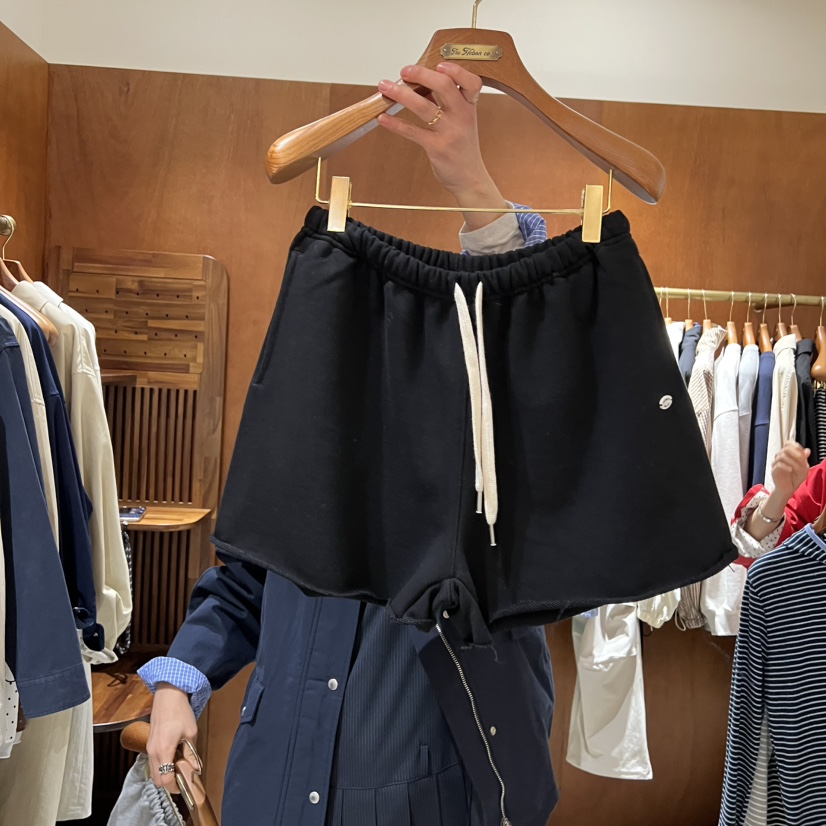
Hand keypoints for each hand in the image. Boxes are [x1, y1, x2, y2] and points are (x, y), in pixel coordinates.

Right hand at [146, 684, 199, 791]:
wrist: (168, 696)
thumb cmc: (180, 712)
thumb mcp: (191, 733)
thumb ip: (191, 753)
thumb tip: (195, 768)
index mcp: (164, 750)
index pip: (165, 779)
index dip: (175, 787)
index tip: (184, 785)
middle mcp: (153, 751)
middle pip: (157, 779)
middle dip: (169, 783)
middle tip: (182, 778)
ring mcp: (149, 748)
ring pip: (153, 772)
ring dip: (164, 774)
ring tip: (179, 766)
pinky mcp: (149, 743)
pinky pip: (152, 762)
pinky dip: (161, 765)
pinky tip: (172, 757)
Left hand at [376, 63, 506, 229]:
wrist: (470, 179)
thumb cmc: (463, 148)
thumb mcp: (461, 122)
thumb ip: (445, 103)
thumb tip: (421, 82)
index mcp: (470, 107)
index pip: (471, 82)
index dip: (456, 70)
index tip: (438, 64)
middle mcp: (462, 117)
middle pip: (444, 86)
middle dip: (421, 74)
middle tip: (404, 70)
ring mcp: (450, 133)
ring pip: (424, 107)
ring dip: (401, 94)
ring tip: (385, 87)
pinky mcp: (437, 148)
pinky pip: (413, 132)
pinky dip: (395, 124)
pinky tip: (383, 118)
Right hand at [770, 441, 810, 502]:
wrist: (789, 487)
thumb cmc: (795, 477)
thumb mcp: (804, 467)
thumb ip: (804, 459)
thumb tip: (807, 450)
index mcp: (788, 454)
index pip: (788, 444)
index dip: (795, 446)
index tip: (802, 453)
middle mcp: (781, 457)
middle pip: (785, 449)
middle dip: (795, 453)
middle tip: (801, 459)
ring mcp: (776, 463)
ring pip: (781, 456)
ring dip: (792, 461)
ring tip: (797, 467)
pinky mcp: (774, 470)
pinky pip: (778, 465)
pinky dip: (785, 467)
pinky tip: (791, 470)